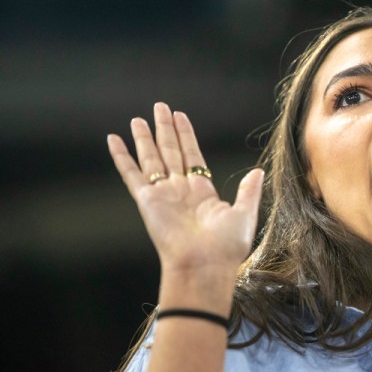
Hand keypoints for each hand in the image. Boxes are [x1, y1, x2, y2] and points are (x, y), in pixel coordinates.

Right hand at [107, 102, 262, 309]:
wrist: (205, 264)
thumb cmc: (227, 246)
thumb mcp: (245, 213)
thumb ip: (249, 191)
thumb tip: (258, 171)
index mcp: (202, 192)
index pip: (192, 156)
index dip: (186, 135)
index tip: (180, 116)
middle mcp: (180, 191)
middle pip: (171, 151)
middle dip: (165, 129)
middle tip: (159, 106)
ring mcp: (162, 194)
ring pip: (151, 158)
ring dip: (145, 137)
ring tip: (138, 118)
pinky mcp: (147, 200)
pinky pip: (131, 174)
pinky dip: (121, 156)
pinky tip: (113, 139)